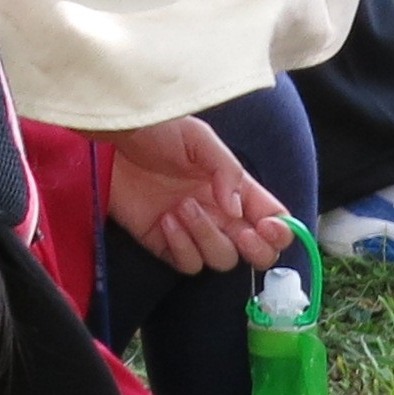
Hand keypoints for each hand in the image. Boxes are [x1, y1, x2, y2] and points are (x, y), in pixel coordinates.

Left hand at [106, 114, 291, 274]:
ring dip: (207, 236)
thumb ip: (227, 170)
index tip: (266, 226)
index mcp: (235, 188)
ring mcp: (193, 231)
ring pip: (221, 259)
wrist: (114, 139)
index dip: (280, 230)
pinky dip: (181, 246)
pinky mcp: (165, 244)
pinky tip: (166, 219)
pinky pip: (187, 263)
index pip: (272, 217)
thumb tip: (237, 210)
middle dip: (257, 250)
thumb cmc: (157, 131)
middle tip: (243, 234)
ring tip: (183, 206)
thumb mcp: (199, 138)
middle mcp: (219, 213)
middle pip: (256, 251)